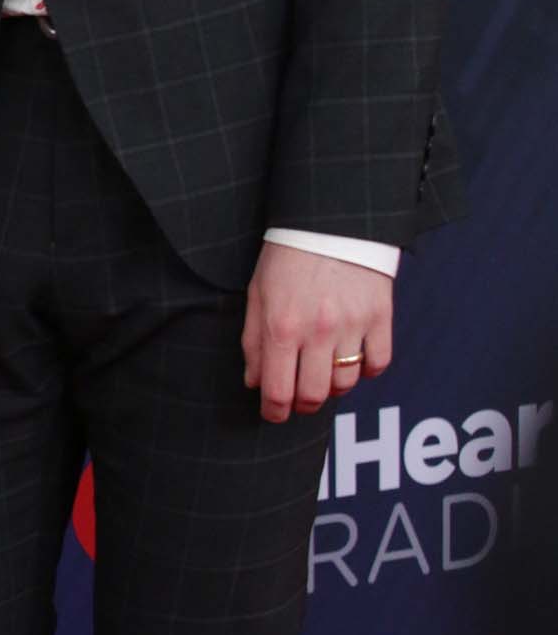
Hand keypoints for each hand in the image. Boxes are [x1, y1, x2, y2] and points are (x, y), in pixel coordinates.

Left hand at [241, 247, 393, 422]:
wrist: (329, 221)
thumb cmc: (287, 256)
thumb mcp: (257, 295)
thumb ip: (253, 342)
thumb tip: (255, 382)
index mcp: (281, 327)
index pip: (278, 392)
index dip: (274, 412)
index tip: (273, 414)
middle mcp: (317, 331)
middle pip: (313, 395)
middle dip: (302, 404)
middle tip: (298, 398)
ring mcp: (352, 325)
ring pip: (345, 384)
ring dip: (332, 388)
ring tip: (323, 375)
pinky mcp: (380, 316)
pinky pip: (378, 364)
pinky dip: (366, 370)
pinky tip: (353, 360)